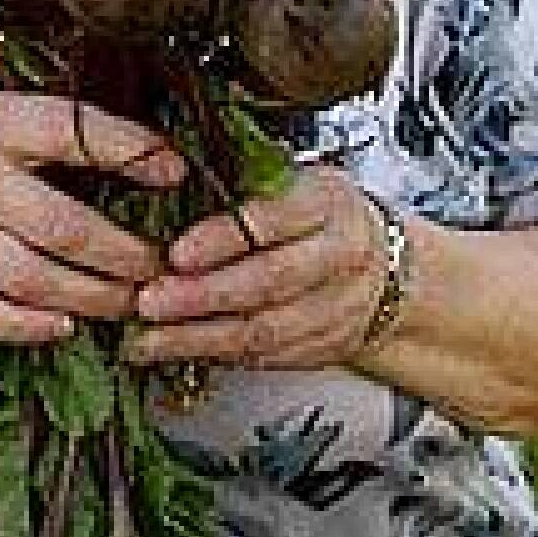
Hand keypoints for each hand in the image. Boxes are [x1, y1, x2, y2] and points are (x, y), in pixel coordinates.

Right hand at [0, 86, 182, 344]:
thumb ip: (45, 131)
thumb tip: (141, 150)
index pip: (71, 130)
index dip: (129, 151)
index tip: (176, 171)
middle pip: (64, 225)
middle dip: (127, 255)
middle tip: (165, 270)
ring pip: (32, 276)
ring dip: (91, 298)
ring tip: (130, 304)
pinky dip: (25, 326)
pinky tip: (62, 327)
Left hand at [124, 164, 385, 368]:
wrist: (390, 272)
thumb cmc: (324, 216)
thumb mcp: (299, 180)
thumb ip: (248, 183)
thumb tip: (168, 179)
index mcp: (328, 202)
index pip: (274, 219)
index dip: (223, 238)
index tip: (176, 252)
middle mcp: (339, 255)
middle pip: (268, 281)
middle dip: (202, 296)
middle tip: (150, 300)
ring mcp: (335, 307)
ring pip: (264, 330)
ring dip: (199, 337)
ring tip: (148, 337)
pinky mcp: (322, 346)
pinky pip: (265, 357)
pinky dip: (215, 357)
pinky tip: (175, 351)